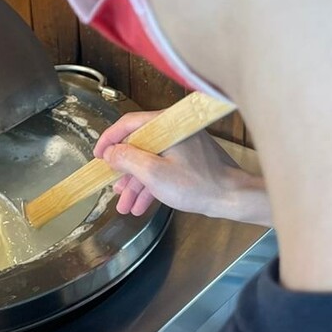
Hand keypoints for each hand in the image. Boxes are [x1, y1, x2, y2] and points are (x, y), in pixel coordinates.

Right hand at [95, 110, 271, 224]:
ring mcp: (183, 147)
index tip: (97, 156)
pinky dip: (151, 186)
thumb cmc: (197, 184)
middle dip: (123, 171)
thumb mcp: (154, 173)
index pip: (129, 124)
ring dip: (135, 184)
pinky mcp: (189, 161)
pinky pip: (163, 169)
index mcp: (167, 126)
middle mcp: (174, 131)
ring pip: (150, 161)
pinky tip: (140, 206)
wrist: (234, 198)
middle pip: (139, 146)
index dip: (109, 140)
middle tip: (110, 187)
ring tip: (124, 207)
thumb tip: (110, 153)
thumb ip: (128, 159)